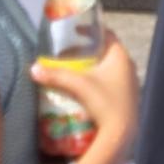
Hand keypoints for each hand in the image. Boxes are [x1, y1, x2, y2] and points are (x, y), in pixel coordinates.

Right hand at [32, 36, 140, 163]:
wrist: (121, 133)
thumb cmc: (103, 102)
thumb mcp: (78, 85)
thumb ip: (56, 75)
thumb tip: (34, 68)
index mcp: (120, 56)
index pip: (107, 34)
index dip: (91, 30)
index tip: (75, 32)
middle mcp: (129, 66)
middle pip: (105, 52)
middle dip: (86, 52)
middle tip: (68, 55)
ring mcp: (130, 82)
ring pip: (108, 68)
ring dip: (91, 67)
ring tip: (73, 71)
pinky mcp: (127, 96)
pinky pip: (111, 81)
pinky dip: (97, 80)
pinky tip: (84, 89)